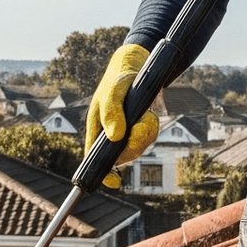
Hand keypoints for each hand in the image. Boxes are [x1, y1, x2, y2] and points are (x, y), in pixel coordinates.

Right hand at [85, 43, 158, 188]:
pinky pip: (147, 138)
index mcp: (97, 128)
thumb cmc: (118, 78)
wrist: (137, 64)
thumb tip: (116, 138)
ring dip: (144, 135)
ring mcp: (126, 132)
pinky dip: (151, 129)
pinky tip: (149, 115)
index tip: (114, 182)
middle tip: (140, 126)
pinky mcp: (140, 127)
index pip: (95, 157)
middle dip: (134, 145)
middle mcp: (110, 134)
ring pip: (137, 147)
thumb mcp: (112, 92)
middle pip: (120, 156)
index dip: (103, 173)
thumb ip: (112, 113)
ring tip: (146, 115)